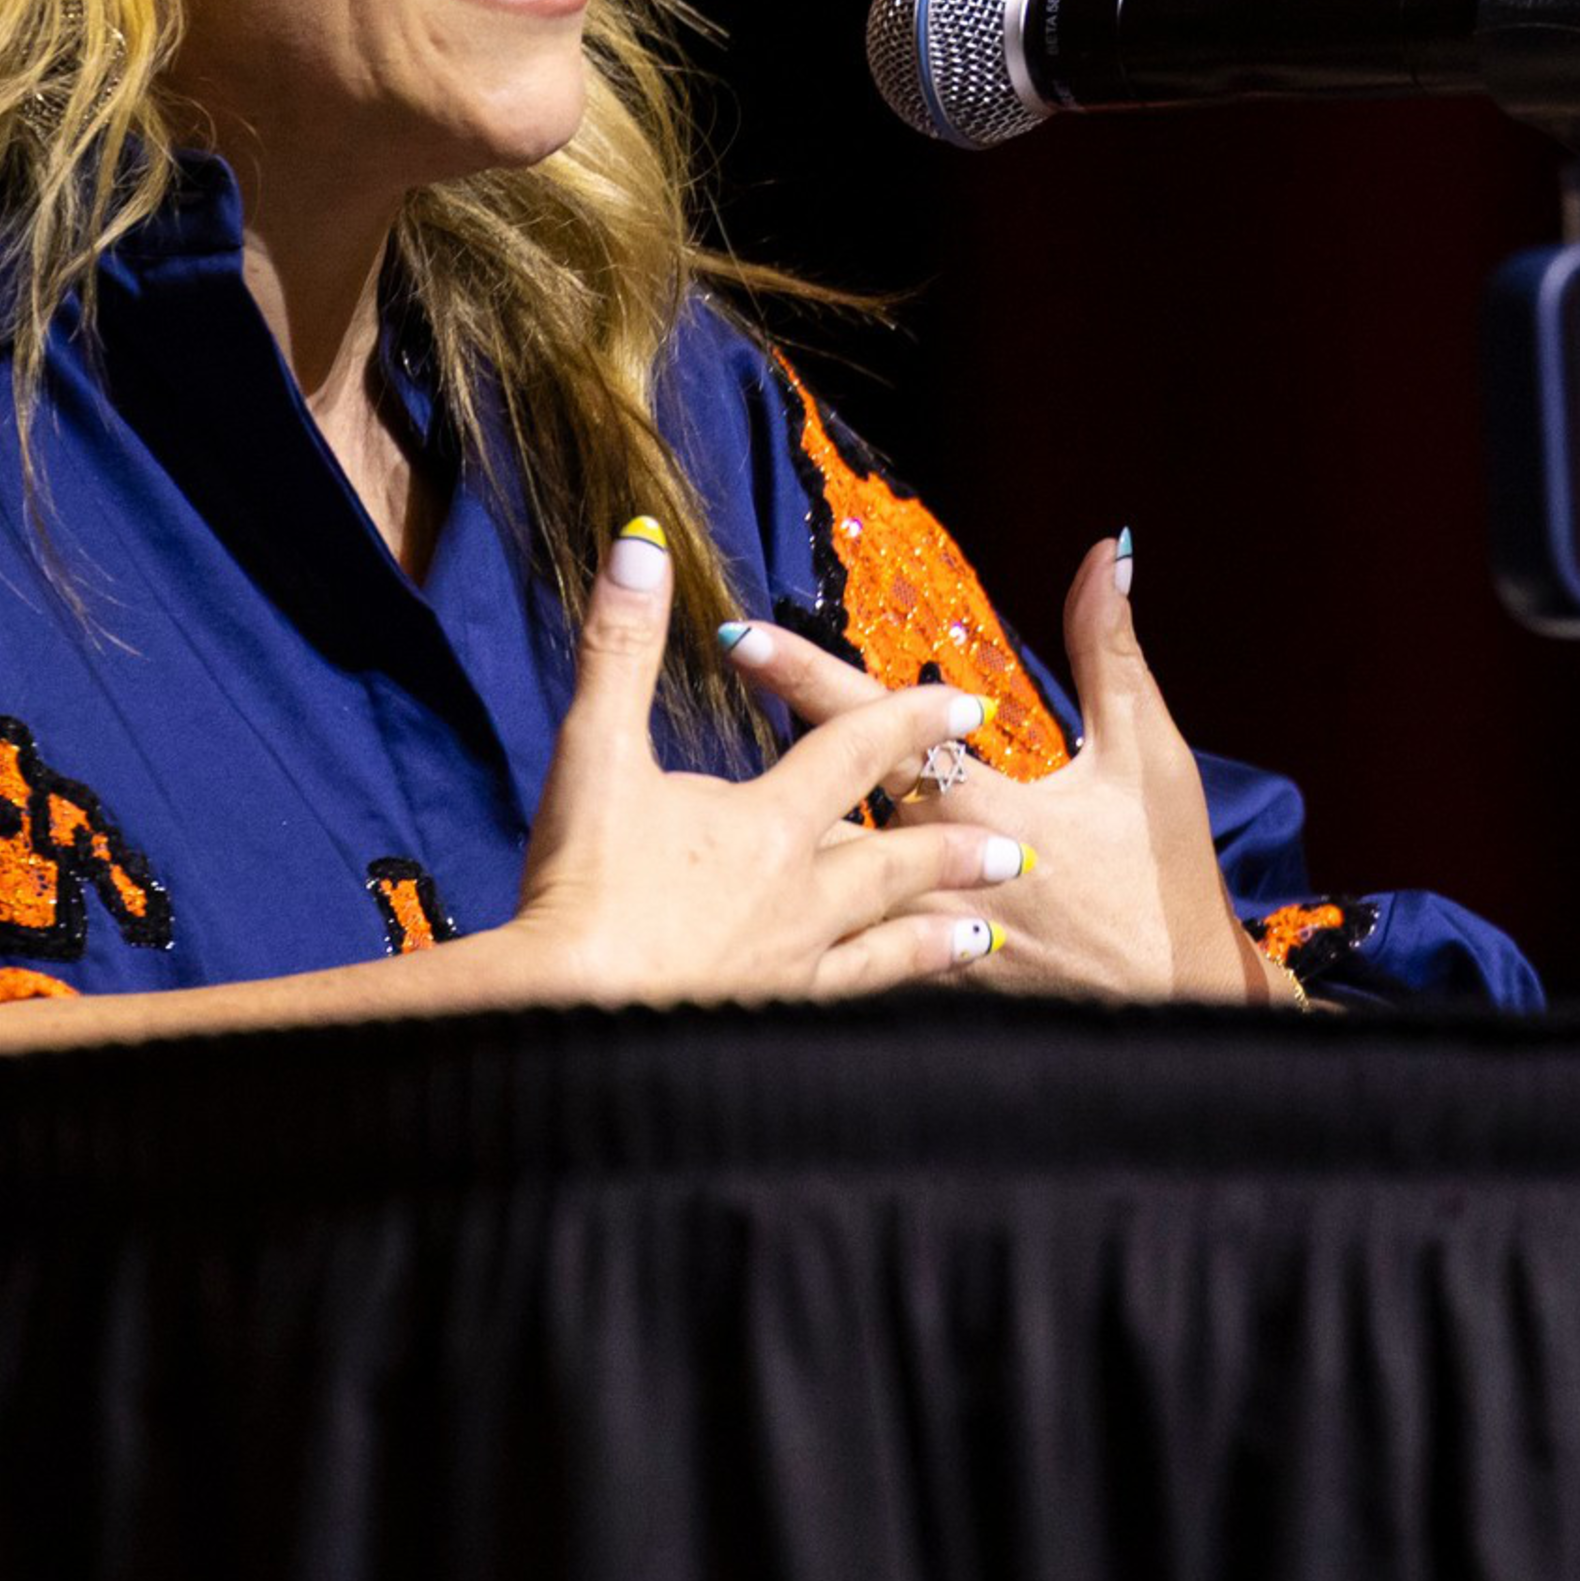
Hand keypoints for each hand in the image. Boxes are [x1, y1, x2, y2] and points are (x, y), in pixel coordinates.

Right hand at [508, 521, 1035, 1001]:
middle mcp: (799, 900)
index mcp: (768, 824)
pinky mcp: (766, 1036)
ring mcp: (789, 975)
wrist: (562, 1022)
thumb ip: (621, 646)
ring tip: (983, 940)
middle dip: (954, 849)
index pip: (856, 753)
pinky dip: (881, 1012)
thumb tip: (640, 544)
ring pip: (885, 951)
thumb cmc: (579, 886)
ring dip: (937, 940)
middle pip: (894, 863)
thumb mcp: (593, 752)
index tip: (965, 706)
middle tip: (1017, 852)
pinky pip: (845, 1021)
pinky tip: (894, 1024)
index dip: (910, 721)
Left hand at [721, 534, 1268, 1005]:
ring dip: (780, 837)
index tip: (737, 635)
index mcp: (980, 803)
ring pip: (823, 878)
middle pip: (822, 801)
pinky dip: (811, 914)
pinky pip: (848, 947)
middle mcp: (935, 866)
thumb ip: (1111, 651)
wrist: (1181, 1007)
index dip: (804, 675)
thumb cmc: (1164, 875)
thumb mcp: (1147, 755)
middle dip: (765, 756)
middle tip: (702, 725)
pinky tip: (762, 902)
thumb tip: (1111, 553)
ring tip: (713, 810)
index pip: (874, 725)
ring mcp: (922, 933)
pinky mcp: (924, 986)